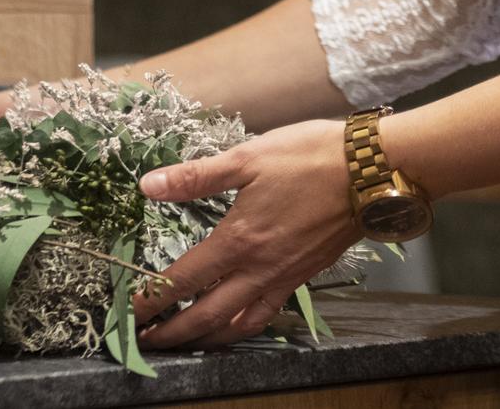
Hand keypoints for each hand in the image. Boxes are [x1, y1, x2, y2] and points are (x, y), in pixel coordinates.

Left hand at [131, 118, 365, 349]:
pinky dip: (245, 327)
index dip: (153, 298)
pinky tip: (237, 324)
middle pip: (206, 315)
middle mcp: (258, 268)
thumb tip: (148, 185)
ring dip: (206, 337)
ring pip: (238, 324)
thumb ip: (196, 176)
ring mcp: (284, 277)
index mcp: (238, 240)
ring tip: (185, 341)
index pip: (184, 280)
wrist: (369, 172)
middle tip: (146, 341)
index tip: (130, 311)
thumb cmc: (308, 158)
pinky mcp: (304, 276)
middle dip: (173, 332)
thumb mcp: (247, 157)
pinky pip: (268, 314)